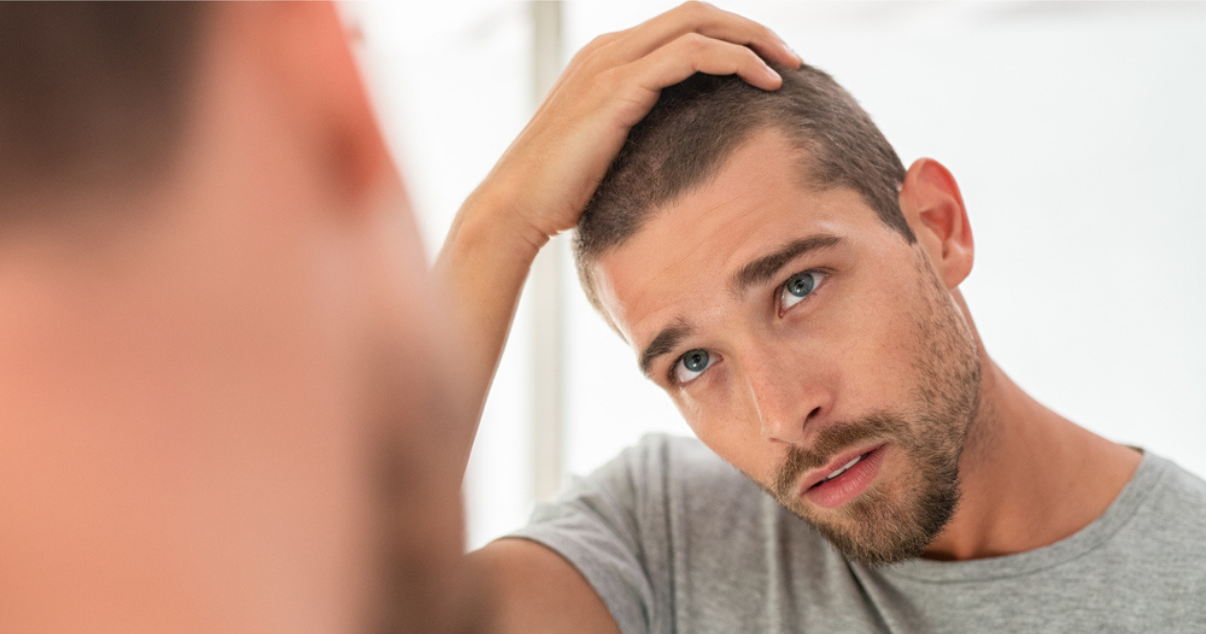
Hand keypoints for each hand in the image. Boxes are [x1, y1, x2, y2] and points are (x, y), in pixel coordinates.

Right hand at [463, 1, 801, 251]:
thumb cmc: (560, 194)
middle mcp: (609, 50)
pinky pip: (691, 54)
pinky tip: (764, 84)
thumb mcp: (609, 154)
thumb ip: (641, 137)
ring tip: (788, 68)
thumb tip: (686, 155)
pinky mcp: (618, 88)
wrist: (515, 208)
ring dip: (752, 40)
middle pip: (697, 12)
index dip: (731, 38)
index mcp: (608, 60)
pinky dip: (735, 61)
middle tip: (792, 58)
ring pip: (699, 23)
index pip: (682, 26)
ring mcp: (611, 64)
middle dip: (751, 29)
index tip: (770, 66)